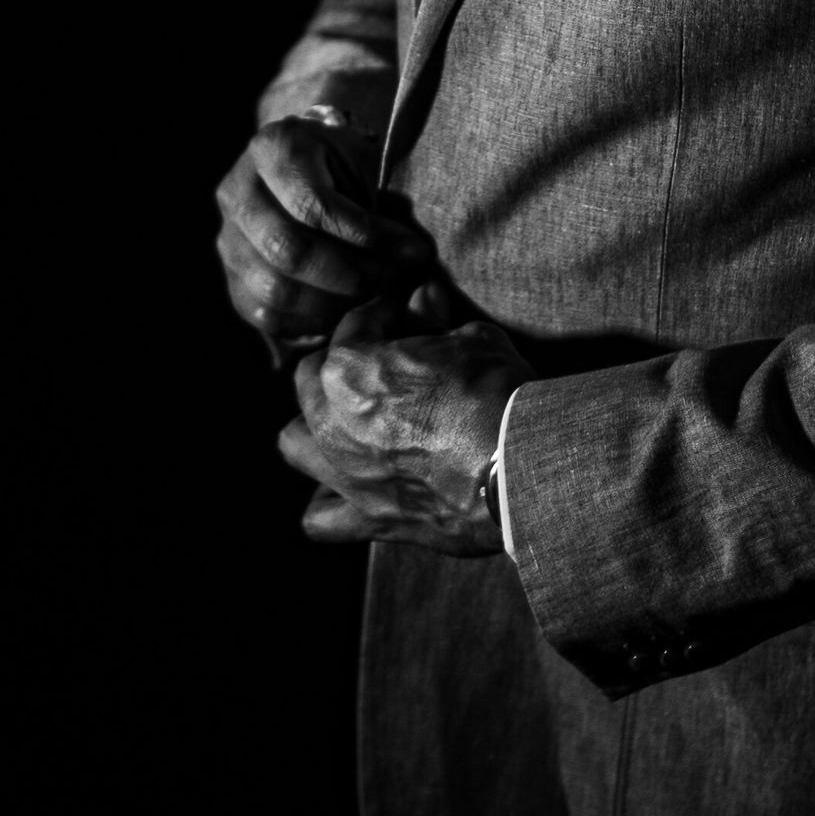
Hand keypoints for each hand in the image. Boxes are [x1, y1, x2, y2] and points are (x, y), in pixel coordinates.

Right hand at [214, 114, 433, 357]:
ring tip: (373, 299)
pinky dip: (307, 323)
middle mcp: (237, 191)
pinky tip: (343, 314)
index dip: (364, 235)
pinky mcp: (230, 273)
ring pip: (274, 288)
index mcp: (272, 149)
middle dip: (351, 274)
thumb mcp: (362, 160)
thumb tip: (414, 256)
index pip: (313, 205)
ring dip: (332, 304)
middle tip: (394, 280)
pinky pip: (263, 312)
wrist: (301, 165)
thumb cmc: (341, 162)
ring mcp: (227, 236)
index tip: (411, 251)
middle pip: (289, 250)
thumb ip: (381, 203)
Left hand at [279, 291, 533, 556]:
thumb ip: (436, 322)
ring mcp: (345, 473)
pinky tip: (353, 489)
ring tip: (349, 422)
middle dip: (337, 365)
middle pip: (309, 379)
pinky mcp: (370, 517)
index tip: (401, 314)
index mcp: (349, 368)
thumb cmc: (496, 392)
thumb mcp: (472, 339)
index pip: (355, 325)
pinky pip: (320, 519)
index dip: (382, 315)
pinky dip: (329, 503)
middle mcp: (331, 421)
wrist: (520, 465)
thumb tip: (425, 297)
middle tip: (376, 364)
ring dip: (314, 427)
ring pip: (294, 442)